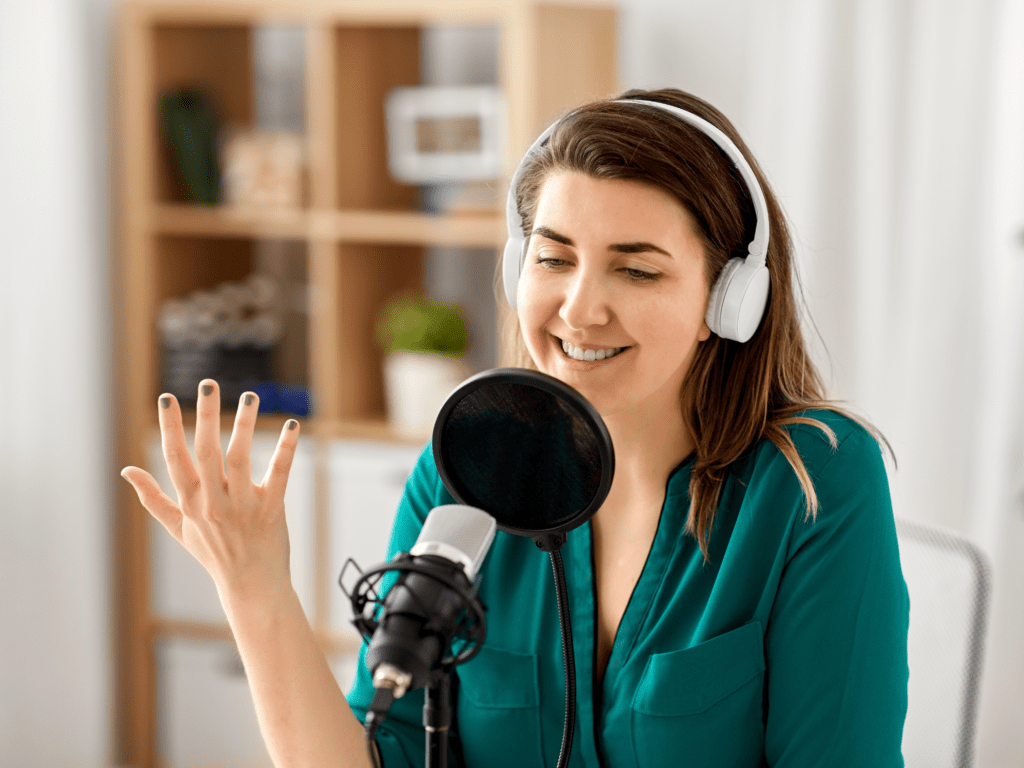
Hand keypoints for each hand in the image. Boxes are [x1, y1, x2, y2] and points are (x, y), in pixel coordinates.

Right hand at [120, 379, 300, 600]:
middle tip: (208, 383)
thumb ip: (152, 498)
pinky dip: (286, 449)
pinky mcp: (271, 509)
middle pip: (206, 451)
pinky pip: (278, 473)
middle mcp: (214, 501)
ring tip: (250, 397)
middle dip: (205, 416)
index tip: (166, 398)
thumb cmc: (213, 554)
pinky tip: (293, 426)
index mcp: (190, 502)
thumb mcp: (177, 528)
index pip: (175, 458)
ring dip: (245, 425)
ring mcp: (243, 505)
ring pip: (241, 458)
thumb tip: (127, 471)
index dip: (170, 428)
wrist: (250, 585)